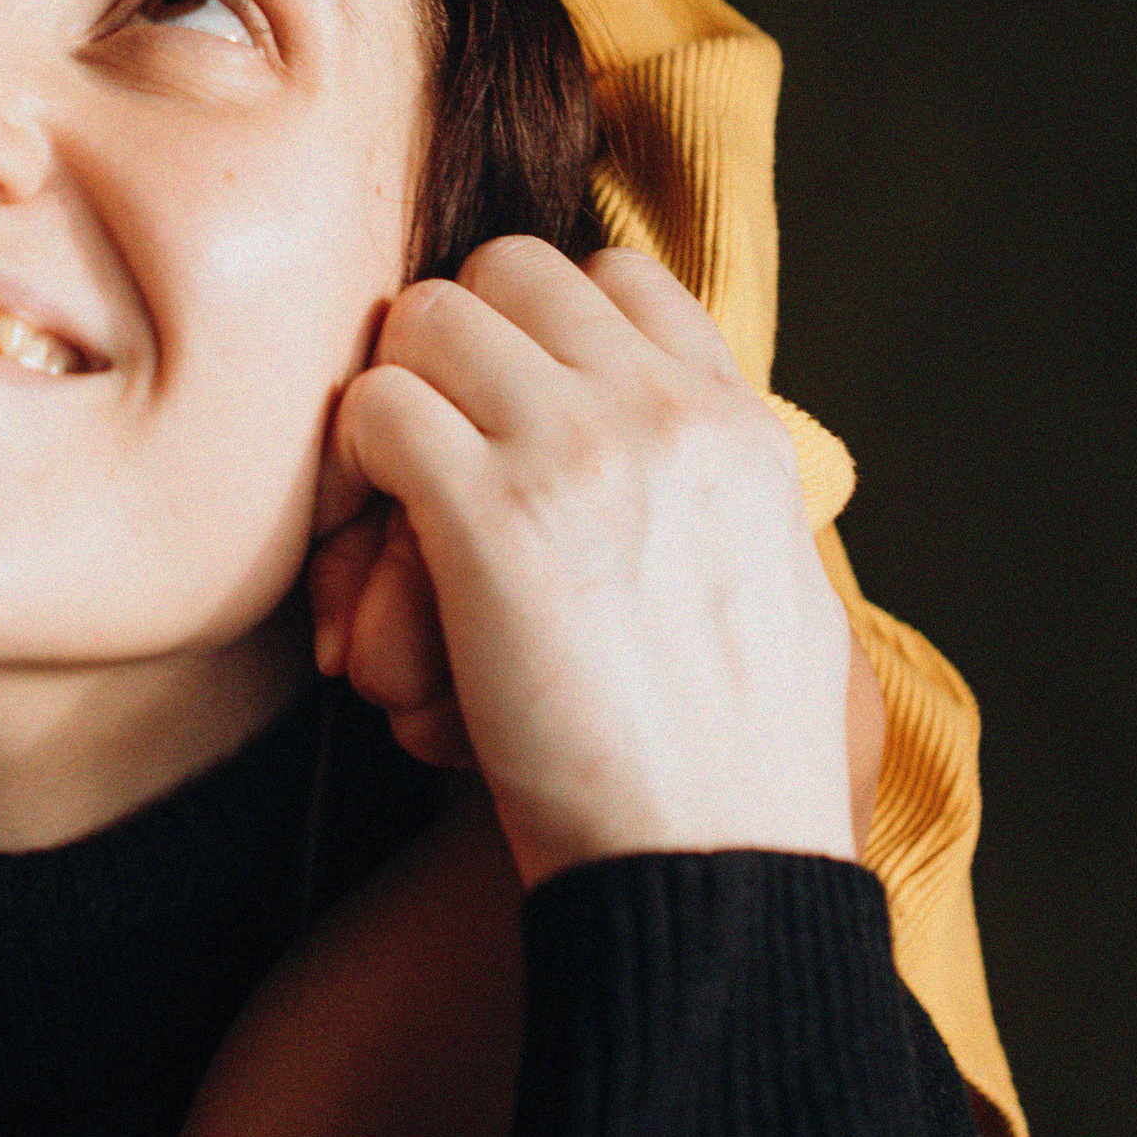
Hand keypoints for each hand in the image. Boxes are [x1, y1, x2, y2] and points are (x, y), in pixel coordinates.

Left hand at [327, 240, 857, 888]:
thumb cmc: (742, 769)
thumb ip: (731, 500)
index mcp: (739, 424)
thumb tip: (705, 466)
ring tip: (392, 494)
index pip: (618, 275)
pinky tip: (375, 540)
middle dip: (451, 343)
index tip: (510, 404)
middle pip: (508, 270)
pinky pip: (376, 409)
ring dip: (391, 396)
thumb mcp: (784, 592)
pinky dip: (353, 461)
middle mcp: (662, 410)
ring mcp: (575, 451)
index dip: (542, 327)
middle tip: (431, 440)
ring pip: (426, 317)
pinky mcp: (487, 518)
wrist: (716, 866)